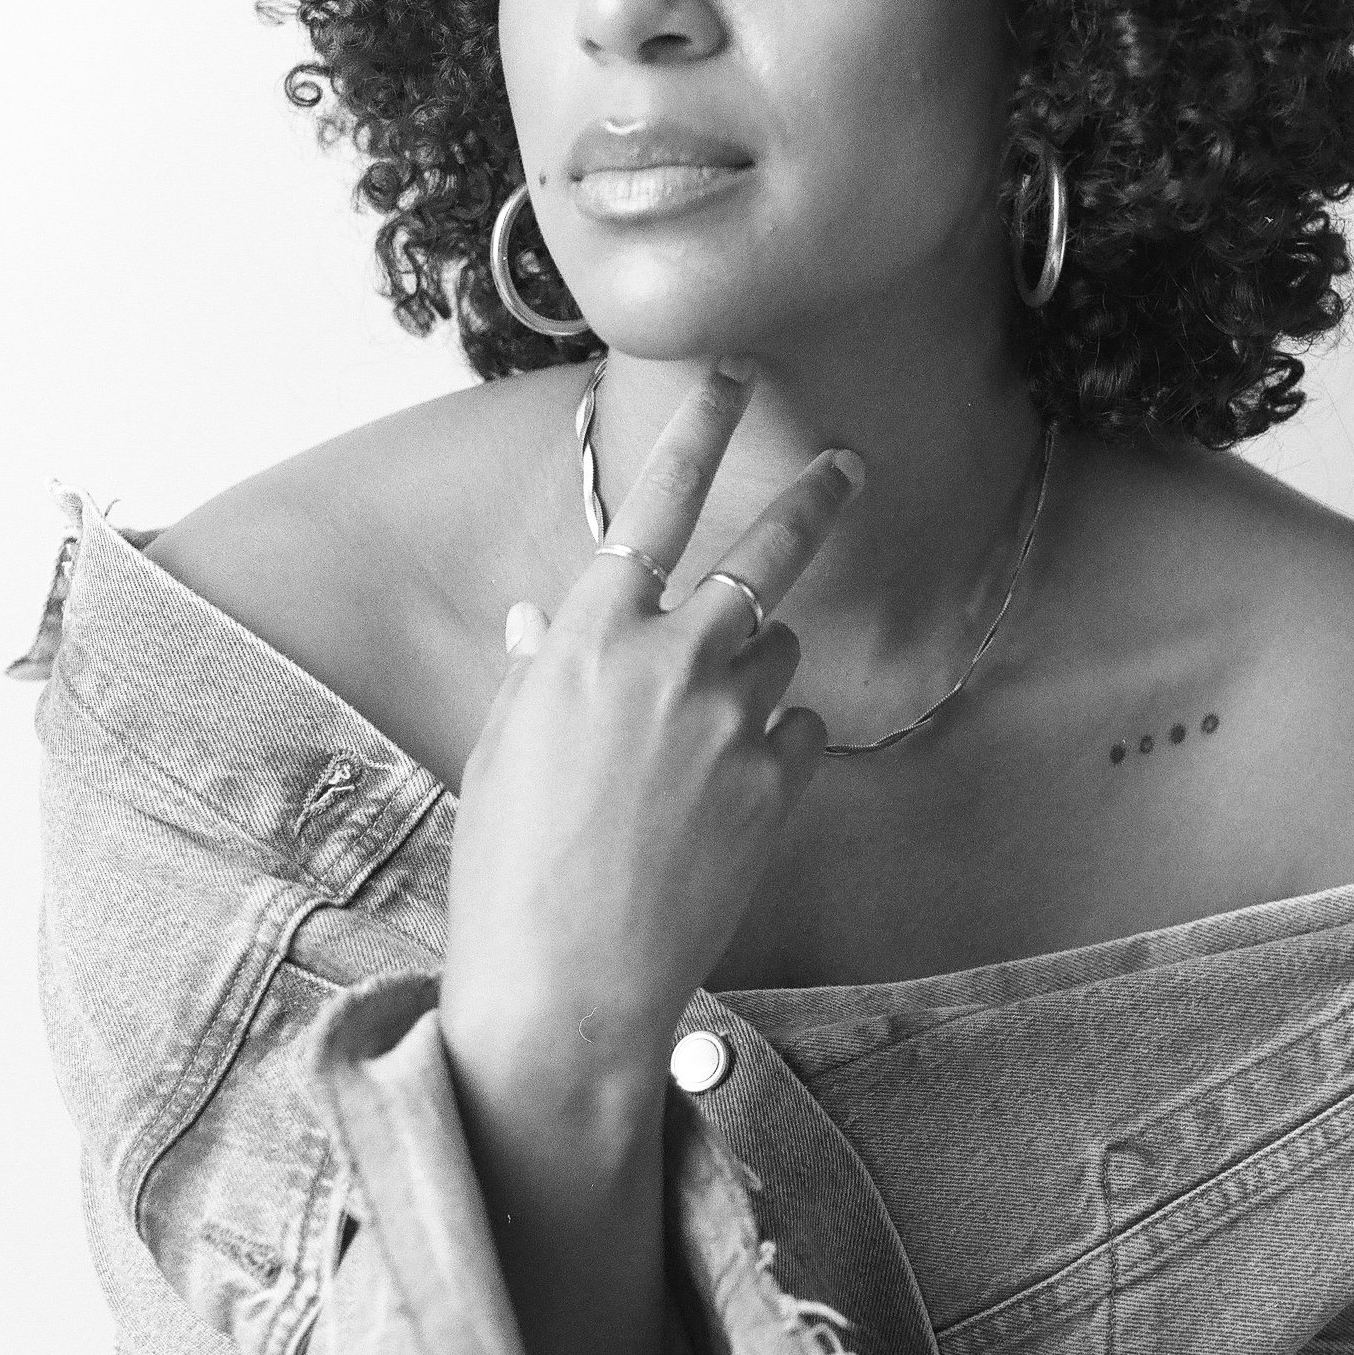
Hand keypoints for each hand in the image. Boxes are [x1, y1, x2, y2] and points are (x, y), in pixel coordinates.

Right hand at [439, 359, 863, 1098]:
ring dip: (758, 666)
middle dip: (815, 497)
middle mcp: (671, 657)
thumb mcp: (504, 747)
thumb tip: (538, 618)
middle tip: (849, 464)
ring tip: (704, 736)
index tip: (736, 375)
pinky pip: (798, 728)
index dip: (700, 428)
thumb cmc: (512, 861)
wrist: (567, 979)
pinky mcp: (781, 780)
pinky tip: (725, 795)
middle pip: (765, 552)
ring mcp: (734, 718)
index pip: (654, 501)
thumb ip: (538, 669)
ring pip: (779, 650)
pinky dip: (775, 742)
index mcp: (589, 634)